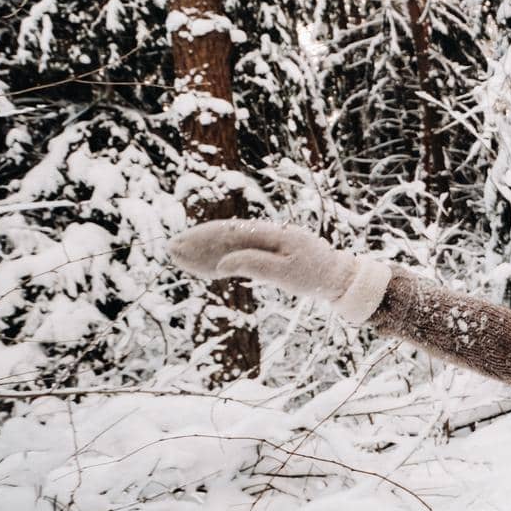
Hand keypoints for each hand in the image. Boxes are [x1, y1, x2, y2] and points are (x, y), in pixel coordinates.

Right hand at [166, 219, 393, 322]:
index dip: (204, 239)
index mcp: (272, 234)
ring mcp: (268, 243)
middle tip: (170, 248)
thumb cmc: (316, 276)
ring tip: (181, 255)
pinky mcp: (270, 254)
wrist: (339, 277)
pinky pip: (241, 253)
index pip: (231, 234)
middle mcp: (267, 234)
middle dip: (198, 241)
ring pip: (231, 244)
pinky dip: (221, 258)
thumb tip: (223, 264)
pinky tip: (206, 267)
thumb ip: (255, 266)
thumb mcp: (287, 274)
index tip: (183, 244)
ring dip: (206, 249)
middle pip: (226, 235)